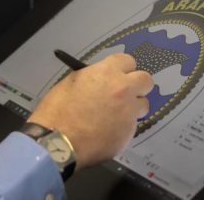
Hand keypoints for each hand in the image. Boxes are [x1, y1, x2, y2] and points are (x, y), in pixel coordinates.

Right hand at [27, 53, 153, 169]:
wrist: (58, 141)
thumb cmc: (58, 110)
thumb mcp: (71, 82)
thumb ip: (92, 78)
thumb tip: (101, 81)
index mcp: (107, 73)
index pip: (128, 61)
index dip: (122, 68)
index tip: (117, 75)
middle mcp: (123, 90)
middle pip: (146, 80)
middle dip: (137, 85)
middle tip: (124, 93)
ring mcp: (129, 112)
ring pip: (143, 105)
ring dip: (132, 108)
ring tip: (115, 116)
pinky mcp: (129, 133)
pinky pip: (132, 126)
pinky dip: (122, 127)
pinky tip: (106, 133)